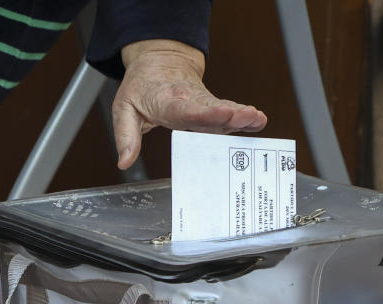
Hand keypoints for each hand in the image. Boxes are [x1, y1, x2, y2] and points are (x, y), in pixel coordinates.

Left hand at [113, 39, 266, 169]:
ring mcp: (203, 103)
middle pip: (209, 110)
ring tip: (256, 119)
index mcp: (165, 102)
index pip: (184, 110)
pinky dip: (243, 117)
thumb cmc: (141, 88)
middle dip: (228, 114)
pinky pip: (227, 113)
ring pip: (223, 110)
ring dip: (240, 116)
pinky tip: (258, 121)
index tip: (220, 113)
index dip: (202, 114)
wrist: (159, 62)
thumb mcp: (123, 109)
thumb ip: (125, 137)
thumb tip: (124, 162)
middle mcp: (188, 101)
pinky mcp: (212, 107)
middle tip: (247, 117)